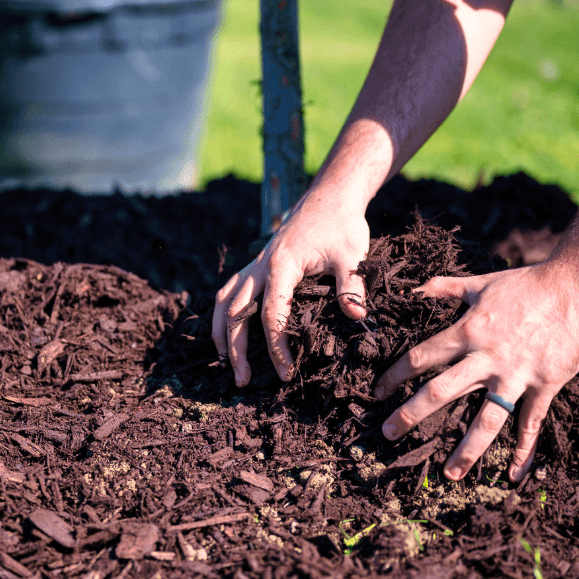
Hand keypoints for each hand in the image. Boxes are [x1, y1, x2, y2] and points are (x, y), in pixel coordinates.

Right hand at [212, 188, 370, 386]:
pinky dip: (223, 314)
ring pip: (225, 301)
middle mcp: (261, 266)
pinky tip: (226, 333)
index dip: (276, 346)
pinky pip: (230, 290)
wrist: (330, 196)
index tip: (285, 372)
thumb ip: (352, 286)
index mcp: (282, 266)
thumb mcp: (352, 254)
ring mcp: (255, 264)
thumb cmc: (342, 225)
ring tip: (225, 363)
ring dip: (221, 333)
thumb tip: (356, 317)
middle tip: (243, 381)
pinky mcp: (257, 264)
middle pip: (236, 313)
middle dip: (236, 349)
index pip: (271, 315)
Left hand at [372, 260, 578, 482]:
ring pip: (486, 419)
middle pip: (440, 392)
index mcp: (467, 331)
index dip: (395, 375)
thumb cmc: (527, 283)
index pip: (421, 358)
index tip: (378, 391)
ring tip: (450, 474)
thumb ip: (444, 288)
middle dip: (411, 415)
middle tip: (389, 434)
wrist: (577, 286)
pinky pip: (531, 422)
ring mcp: (516, 375)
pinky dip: (524, 450)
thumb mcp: (481, 282)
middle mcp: (487, 358)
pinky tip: (514, 473)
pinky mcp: (545, 385)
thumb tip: (415, 288)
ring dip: (467, 449)